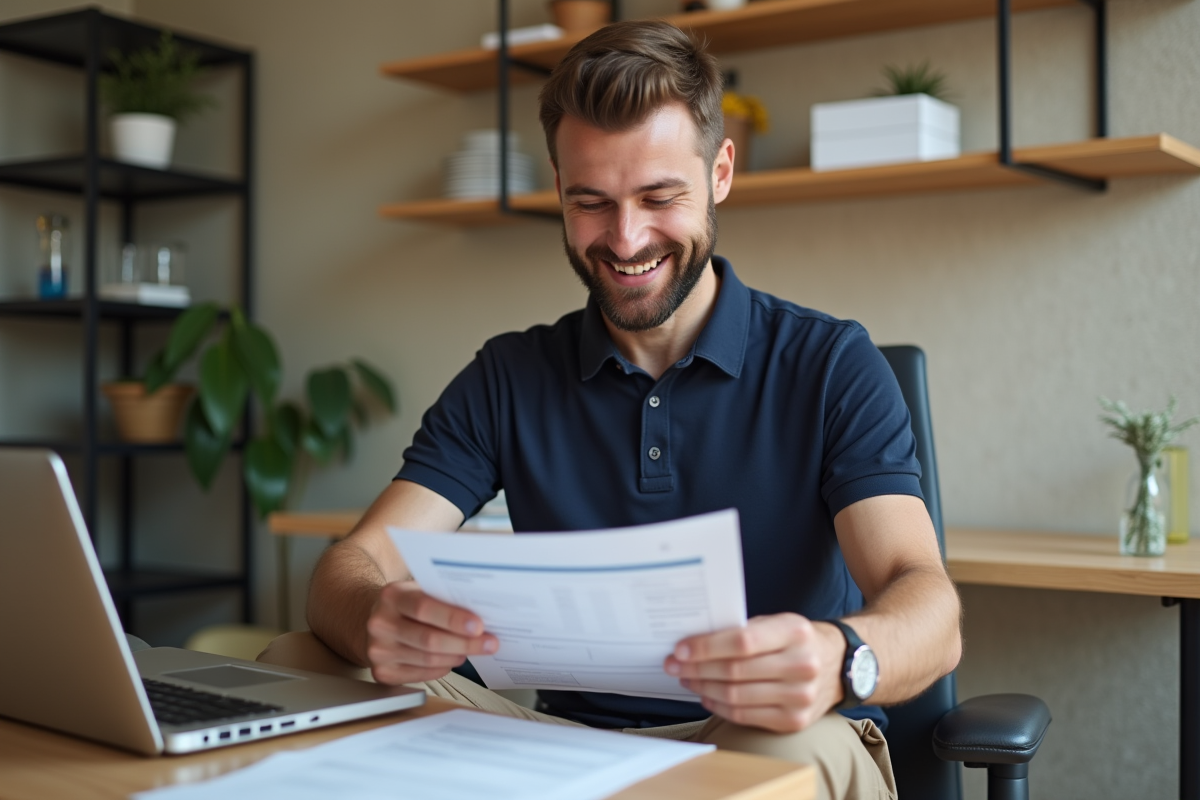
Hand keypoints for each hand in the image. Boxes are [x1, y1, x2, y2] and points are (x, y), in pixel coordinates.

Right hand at [365, 580, 497, 684]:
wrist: (374, 620)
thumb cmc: (407, 604)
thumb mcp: (419, 590)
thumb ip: (442, 599)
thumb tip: (481, 614)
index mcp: (392, 596)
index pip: (424, 608)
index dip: (453, 619)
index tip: (479, 626)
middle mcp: (381, 623)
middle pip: (429, 639)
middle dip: (465, 643)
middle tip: (490, 644)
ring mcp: (379, 650)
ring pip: (428, 659)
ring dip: (456, 656)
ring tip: (471, 650)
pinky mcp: (382, 672)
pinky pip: (422, 675)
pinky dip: (443, 668)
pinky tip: (452, 659)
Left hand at [664, 613, 843, 732]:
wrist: (840, 665)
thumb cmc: (798, 640)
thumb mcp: (779, 622)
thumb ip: (744, 630)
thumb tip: (696, 643)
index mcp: (795, 632)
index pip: (742, 642)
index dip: (706, 647)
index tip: (680, 649)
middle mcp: (801, 665)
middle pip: (735, 671)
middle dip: (697, 668)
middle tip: (674, 665)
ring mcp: (800, 697)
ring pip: (736, 696)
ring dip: (703, 687)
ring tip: (687, 678)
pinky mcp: (794, 721)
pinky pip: (745, 716)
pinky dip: (719, 706)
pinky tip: (706, 695)